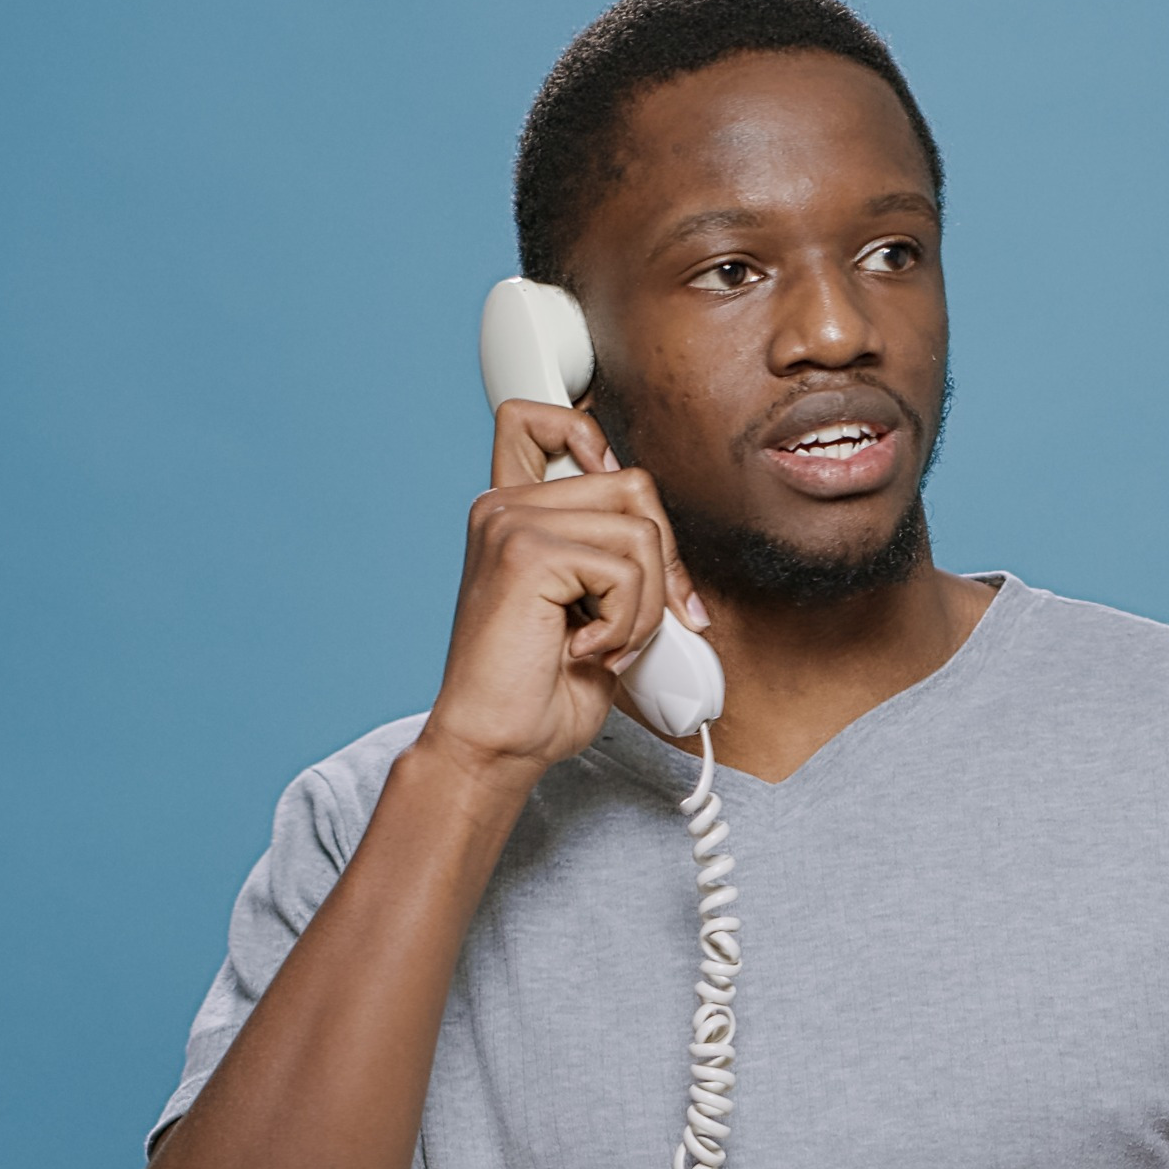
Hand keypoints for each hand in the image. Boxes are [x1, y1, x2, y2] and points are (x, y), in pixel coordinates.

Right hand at [417, 400, 706, 779]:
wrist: (496, 747)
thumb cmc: (538, 693)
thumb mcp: (589, 610)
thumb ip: (612, 557)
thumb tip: (671, 545)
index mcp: (511, 514)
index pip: (540, 421)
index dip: (587, 437)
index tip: (607, 499)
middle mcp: (503, 507)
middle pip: (632, 484)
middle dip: (663, 562)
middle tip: (643, 623)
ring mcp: (510, 523)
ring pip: (641, 530)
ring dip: (648, 604)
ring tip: (607, 645)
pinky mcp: (526, 553)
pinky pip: (627, 569)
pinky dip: (628, 623)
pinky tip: (586, 652)